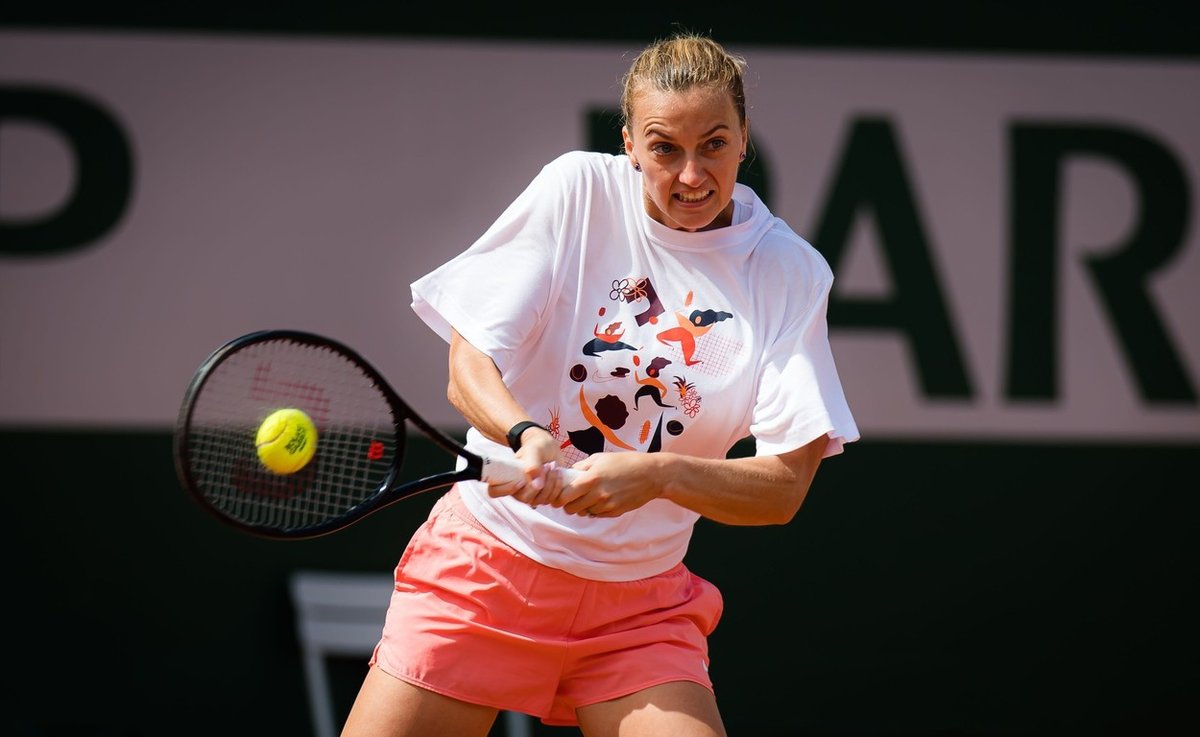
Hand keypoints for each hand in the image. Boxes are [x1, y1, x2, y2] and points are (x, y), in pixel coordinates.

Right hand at [488, 426, 565, 507]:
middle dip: (539, 483)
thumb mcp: (533, 450)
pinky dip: (558, 486)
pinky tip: (559, 472)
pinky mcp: (545, 496)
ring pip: (541, 500)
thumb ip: (532, 464)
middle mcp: (517, 490)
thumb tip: (536, 485)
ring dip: (551, 483)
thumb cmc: (536, 446)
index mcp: (506, 478)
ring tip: (553, 465)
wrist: (548, 448)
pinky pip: (552, 499)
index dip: (506, 490)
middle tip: (547, 465)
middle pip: (525, 498)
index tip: (520, 481)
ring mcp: (532, 495)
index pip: (495, 492)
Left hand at [549, 452, 663, 517]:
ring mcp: (606, 505)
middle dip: (568, 504)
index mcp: (591, 479)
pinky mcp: (615, 512)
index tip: (559, 494)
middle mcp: (597, 495)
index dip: (558, 497)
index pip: (564, 496)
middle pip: (571, 509)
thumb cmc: (626, 462)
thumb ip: (581, 466)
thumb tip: (568, 473)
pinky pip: (597, 514)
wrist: (651, 475)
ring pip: (584, 513)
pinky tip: (602, 499)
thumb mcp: (601, 457)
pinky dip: (595, 509)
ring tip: (590, 496)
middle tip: (572, 497)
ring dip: (583, 507)